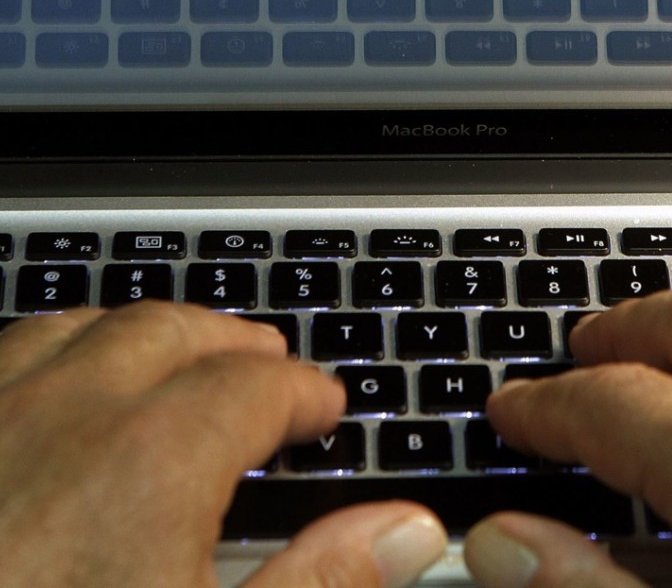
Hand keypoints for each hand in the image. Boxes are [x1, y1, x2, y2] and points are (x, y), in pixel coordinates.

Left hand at [0, 302, 445, 587]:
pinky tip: (53, 389)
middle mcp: (59, 417)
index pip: (257, 384)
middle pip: (169, 331)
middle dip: (231, 342)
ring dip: (140, 333)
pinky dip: (48, 354)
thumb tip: (404, 533)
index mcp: (149, 462)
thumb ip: (320, 581)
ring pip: (74, 328)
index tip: (324, 407)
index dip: (305, 390)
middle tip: (266, 366)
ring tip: (173, 356)